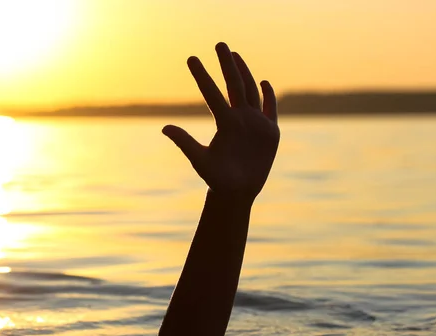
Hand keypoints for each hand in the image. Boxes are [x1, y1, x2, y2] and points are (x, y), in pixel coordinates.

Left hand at [162, 42, 278, 203]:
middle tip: (219, 43)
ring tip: (234, 55)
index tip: (191, 59)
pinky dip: (270, 96)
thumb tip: (164, 127)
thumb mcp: (200, 160)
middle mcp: (239, 118)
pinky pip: (271, 109)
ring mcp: (256, 123)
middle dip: (227, 65)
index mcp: (224, 122)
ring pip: (251, 92)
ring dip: (245, 72)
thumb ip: (185, 142)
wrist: (237, 192)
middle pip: (234, 85)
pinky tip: (264, 82)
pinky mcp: (270, 132)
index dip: (203, 76)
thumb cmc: (216, 178)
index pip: (212, 94)